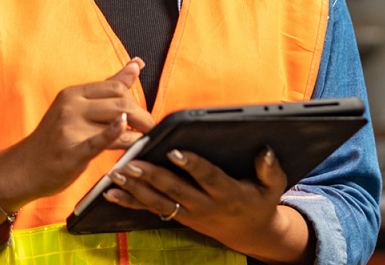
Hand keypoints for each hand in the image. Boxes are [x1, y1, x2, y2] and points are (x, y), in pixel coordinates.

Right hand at [0, 57, 155, 207]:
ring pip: (116, 121)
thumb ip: (109, 87)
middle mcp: (70, 106)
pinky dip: (115, 133)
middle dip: (142, 116)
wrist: (23, 169)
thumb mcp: (77, 107)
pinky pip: (98, 140)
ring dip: (137, 131)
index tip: (141, 114)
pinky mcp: (71, 151)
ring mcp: (69, 128)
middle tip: (150, 128)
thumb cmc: (55, 138)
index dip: (134, 100)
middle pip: (120, 103)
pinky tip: (125, 130)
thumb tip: (137, 63)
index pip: (116, 88)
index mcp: (73, 94)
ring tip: (144, 138)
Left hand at [103, 147, 313, 263]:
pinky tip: (110, 193)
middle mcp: (206, 206)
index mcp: (228, 194)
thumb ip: (270, 169)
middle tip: (131, 162)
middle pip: (175, 190)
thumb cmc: (261, 202)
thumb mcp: (274, 187)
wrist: (250, 233)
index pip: (208, 178)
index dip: (192, 165)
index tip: (174, 151)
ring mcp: (190, 214)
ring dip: (135, 188)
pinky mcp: (179, 216)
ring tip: (116, 174)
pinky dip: (130, 202)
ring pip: (158, 202)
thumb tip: (265, 150)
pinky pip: (151, 210)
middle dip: (152, 176)